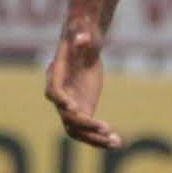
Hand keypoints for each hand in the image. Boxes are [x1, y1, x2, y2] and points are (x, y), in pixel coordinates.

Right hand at [41, 19, 121, 148]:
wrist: (86, 43)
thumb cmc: (83, 31)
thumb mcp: (83, 30)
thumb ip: (81, 34)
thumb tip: (82, 40)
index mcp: (57, 74)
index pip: (53, 92)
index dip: (61, 101)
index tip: (74, 108)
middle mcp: (61, 94)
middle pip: (66, 117)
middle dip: (84, 124)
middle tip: (104, 128)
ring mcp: (71, 105)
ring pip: (77, 130)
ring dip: (95, 139)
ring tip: (115, 142)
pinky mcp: (83, 109)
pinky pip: (89, 129)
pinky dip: (102, 137)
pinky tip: (118, 143)